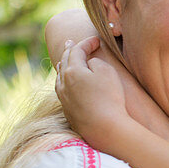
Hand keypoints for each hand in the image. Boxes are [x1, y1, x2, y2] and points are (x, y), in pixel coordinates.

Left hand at [55, 37, 132, 153]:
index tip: (96, 39)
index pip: (77, 51)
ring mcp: (64, 97)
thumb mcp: (107, 72)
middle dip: (69, 50)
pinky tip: (65, 82)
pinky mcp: (68, 110)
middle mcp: (63, 82)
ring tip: (63, 60)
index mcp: (72, 70)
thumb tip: (88, 64)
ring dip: (62, 65)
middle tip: (70, 42)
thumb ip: (96, 62)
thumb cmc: (109, 98)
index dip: (87, 43)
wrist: (104, 127)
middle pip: (64, 61)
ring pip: (59, 76)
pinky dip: (63, 80)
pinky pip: (61, 89)